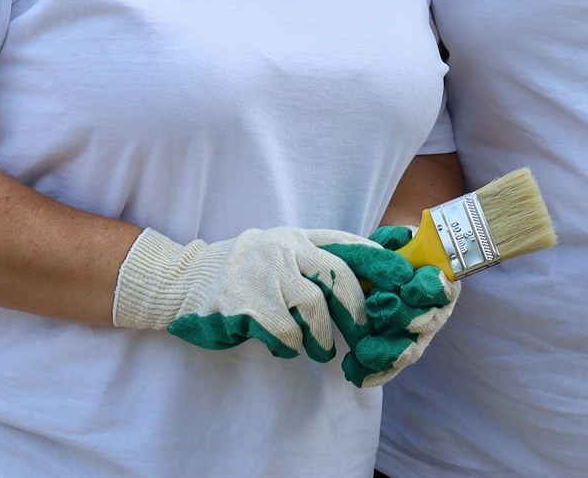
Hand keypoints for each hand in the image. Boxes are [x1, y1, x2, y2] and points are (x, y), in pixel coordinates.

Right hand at [112, 226, 372, 360]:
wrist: (182, 282)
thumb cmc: (240, 272)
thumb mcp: (278, 253)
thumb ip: (313, 261)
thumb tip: (362, 282)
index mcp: (296, 237)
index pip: (348, 244)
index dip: (380, 261)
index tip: (405, 277)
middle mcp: (284, 250)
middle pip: (339, 277)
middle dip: (358, 311)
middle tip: (364, 335)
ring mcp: (265, 276)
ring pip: (314, 308)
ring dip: (324, 336)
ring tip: (323, 350)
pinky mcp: (247, 305)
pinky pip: (285, 332)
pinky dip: (291, 345)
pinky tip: (287, 348)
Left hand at [318, 226, 457, 386]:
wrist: (385, 271)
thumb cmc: (395, 252)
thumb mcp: (396, 239)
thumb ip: (396, 240)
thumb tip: (400, 241)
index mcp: (438, 281)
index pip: (442, 288)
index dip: (428, 289)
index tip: (408, 288)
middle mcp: (433, 311)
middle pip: (426, 322)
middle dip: (403, 317)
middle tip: (376, 305)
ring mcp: (416, 334)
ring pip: (409, 349)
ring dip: (387, 352)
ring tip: (362, 352)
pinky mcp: (397, 350)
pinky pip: (390, 366)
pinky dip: (374, 371)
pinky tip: (355, 373)